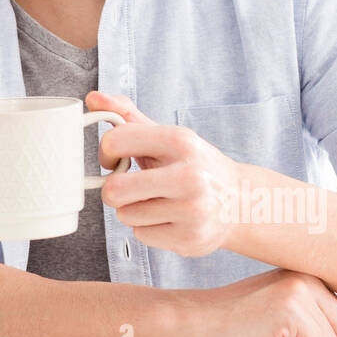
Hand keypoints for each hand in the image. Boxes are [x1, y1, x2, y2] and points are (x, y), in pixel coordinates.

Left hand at [88, 91, 241, 256]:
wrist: (242, 202)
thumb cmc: (195, 165)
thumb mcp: (168, 136)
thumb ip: (128, 116)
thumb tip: (94, 98)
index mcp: (180, 141)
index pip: (115, 141)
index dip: (105, 152)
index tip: (114, 158)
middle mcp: (189, 176)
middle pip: (113, 191)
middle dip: (114, 190)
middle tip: (130, 186)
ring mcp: (191, 210)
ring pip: (126, 215)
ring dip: (134, 210)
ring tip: (158, 202)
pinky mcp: (189, 239)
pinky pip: (141, 236)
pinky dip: (149, 229)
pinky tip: (169, 219)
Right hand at [178, 269, 336, 336]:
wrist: (192, 323)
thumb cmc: (233, 325)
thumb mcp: (288, 323)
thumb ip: (328, 322)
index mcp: (308, 273)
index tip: (279, 326)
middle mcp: (309, 273)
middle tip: (271, 332)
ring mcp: (302, 286)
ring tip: (268, 334)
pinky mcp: (293, 306)